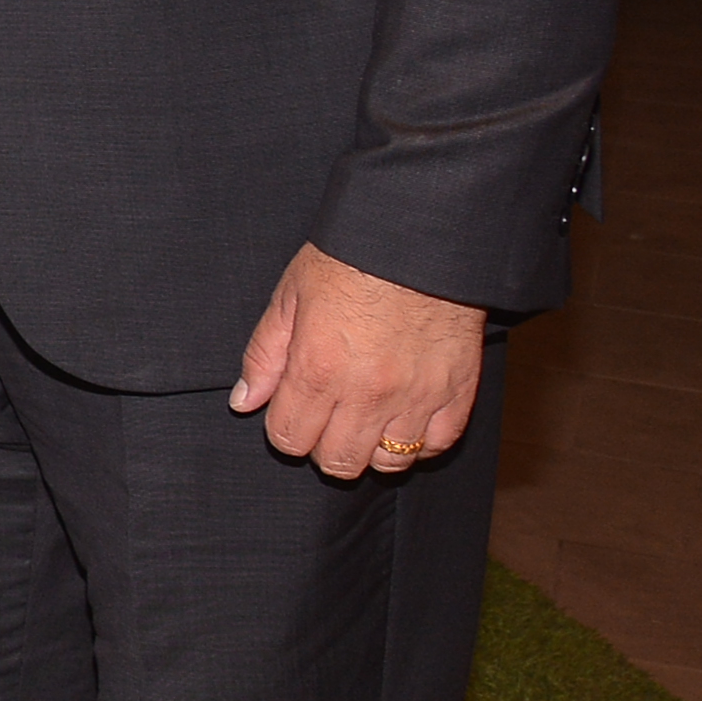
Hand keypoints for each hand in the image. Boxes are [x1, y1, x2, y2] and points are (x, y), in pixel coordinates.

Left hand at [229, 242, 485, 479]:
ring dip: (370, 449)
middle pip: (338, 462)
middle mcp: (367, 392)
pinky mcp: (457, 392)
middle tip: (326, 418)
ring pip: (388, 462)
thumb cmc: (352, 260)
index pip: (290, 439)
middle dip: (323, 446)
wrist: (420, 238)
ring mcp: (416, 397)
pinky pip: (436, 445)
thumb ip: (264, 356)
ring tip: (365, 420)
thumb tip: (244, 402)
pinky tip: (403, 419)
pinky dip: (418, 442)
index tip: (292, 412)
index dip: (285, 430)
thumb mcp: (290, 297)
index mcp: (318, 368)